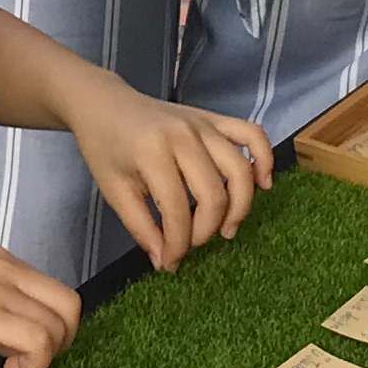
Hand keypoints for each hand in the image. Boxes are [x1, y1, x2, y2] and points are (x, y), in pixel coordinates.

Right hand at [0, 247, 81, 367]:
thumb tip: (18, 338)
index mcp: (1, 260)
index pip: (56, 291)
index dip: (53, 325)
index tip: (27, 346)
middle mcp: (6, 268)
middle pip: (69, 305)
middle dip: (62, 340)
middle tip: (32, 360)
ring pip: (57, 326)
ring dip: (44, 356)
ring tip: (11, 367)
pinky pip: (40, 342)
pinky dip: (34, 363)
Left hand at [60, 84, 276, 268]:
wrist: (104, 104)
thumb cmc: (104, 147)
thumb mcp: (113, 190)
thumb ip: (141, 227)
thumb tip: (165, 262)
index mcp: (153, 152)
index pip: (178, 210)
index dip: (177, 244)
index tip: (170, 263)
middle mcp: (184, 136)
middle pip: (213, 194)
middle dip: (205, 230)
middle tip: (192, 244)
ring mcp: (203, 124)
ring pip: (239, 170)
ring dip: (239, 207)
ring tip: (226, 229)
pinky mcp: (214, 118)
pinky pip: (251, 134)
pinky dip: (263, 159)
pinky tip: (263, 184)